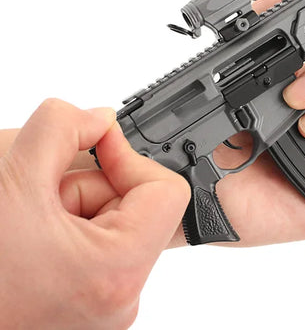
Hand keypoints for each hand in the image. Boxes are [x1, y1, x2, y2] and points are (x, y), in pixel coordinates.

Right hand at [0, 99, 189, 329]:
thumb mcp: (13, 177)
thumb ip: (63, 127)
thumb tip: (101, 118)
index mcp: (117, 271)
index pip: (168, 192)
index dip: (130, 158)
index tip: (99, 145)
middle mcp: (120, 298)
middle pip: (135, 207)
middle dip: (88, 187)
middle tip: (41, 198)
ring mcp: (104, 307)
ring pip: (112, 224)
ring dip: (72, 207)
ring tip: (29, 222)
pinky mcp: (88, 307)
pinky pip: (97, 247)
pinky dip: (67, 229)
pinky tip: (31, 238)